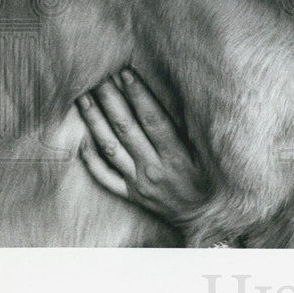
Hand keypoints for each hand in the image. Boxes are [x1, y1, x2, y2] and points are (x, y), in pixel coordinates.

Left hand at [76, 68, 211, 224]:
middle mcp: (154, 168)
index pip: (153, 119)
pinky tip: (81, 141)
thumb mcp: (209, 155)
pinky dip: (91, 160)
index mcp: (176, 155)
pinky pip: (105, 178)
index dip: (139, 95)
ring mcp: (139, 183)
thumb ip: (191, 131)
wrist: (206, 219)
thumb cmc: (212, 182)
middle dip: (112, 100)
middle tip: (99, 78)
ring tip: (84, 99)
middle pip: (127, 129)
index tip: (127, 73)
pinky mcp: (131, 195)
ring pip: (111, 149)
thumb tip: (179, 99)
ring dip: (95, 122)